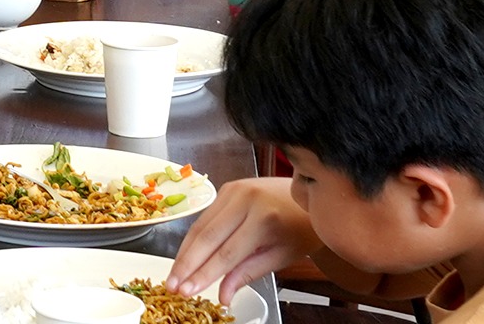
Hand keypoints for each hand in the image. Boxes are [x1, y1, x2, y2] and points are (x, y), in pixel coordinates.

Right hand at [168, 178, 323, 304]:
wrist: (312, 195)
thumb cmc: (302, 228)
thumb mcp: (282, 256)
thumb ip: (249, 273)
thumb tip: (223, 295)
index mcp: (265, 219)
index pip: (227, 253)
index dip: (205, 274)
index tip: (187, 291)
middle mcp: (245, 199)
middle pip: (207, 237)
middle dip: (186, 264)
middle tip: (171, 286)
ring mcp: (233, 190)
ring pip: (200, 226)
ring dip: (184, 252)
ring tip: (174, 275)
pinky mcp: (226, 188)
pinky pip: (204, 216)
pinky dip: (193, 238)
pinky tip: (185, 255)